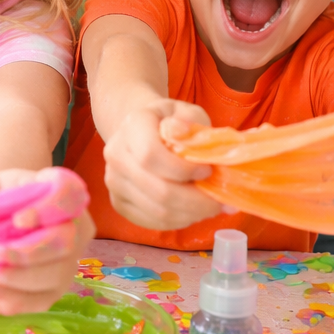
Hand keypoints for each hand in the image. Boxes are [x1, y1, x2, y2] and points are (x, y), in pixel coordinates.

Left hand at [0, 167, 93, 316]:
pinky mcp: (55, 287)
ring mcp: (68, 259)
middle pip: (67, 241)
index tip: (18, 219)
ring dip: (20, 280)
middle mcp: (73, 224)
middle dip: (28, 253)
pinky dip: (17, 302)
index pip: (69, 194)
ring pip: (57, 275)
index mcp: (56, 189)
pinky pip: (43, 300)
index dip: (50, 208)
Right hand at [105, 99, 227, 230]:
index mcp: (133, 124)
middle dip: (195, 201)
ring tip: (210, 207)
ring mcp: (114, 181)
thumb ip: (194, 123)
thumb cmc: (173, 123)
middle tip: (219, 201)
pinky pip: (152, 222)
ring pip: (157, 211)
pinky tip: (192, 211)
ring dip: (191, 214)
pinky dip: (178, 221)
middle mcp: (116, 153)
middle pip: (158, 190)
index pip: (151, 155)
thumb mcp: (189, 112)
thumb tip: (194, 141)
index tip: (207, 171)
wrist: (144, 133)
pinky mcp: (118, 203)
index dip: (182, 169)